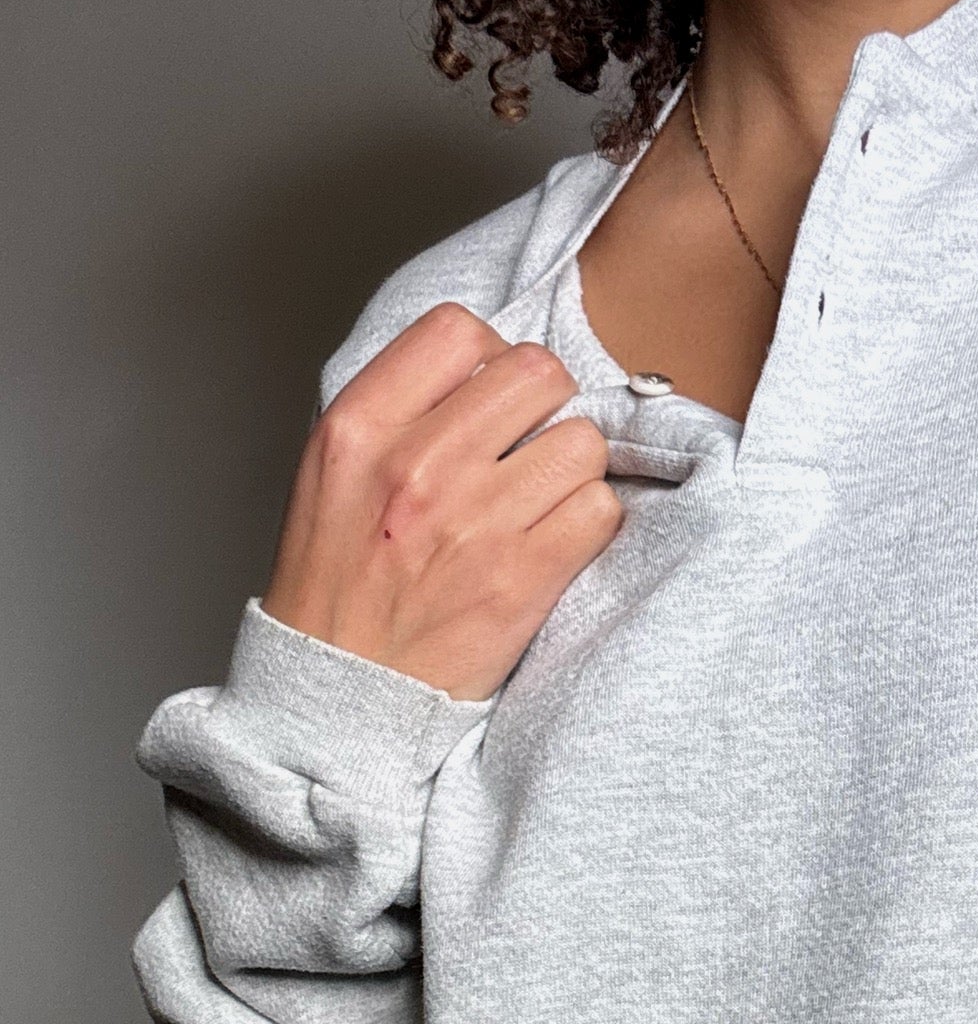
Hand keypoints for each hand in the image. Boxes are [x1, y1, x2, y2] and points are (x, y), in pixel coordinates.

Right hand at [262, 301, 621, 700]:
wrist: (342, 694)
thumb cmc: (338, 585)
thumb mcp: (330, 475)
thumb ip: (398, 410)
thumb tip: (485, 365)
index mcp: (359, 428)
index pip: (458, 329)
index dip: (489, 354)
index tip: (488, 394)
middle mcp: (417, 466)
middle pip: (537, 372)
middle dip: (545, 405)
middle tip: (527, 445)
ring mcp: (475, 523)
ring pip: (582, 441)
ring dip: (572, 468)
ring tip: (537, 501)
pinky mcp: (525, 579)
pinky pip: (601, 509)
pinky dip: (589, 522)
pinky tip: (553, 541)